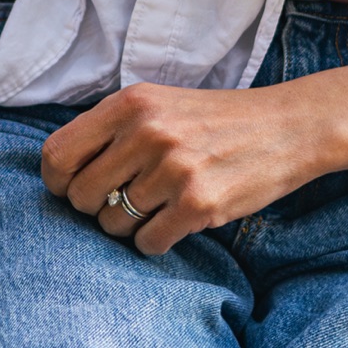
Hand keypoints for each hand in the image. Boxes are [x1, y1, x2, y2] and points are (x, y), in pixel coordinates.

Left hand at [40, 81, 320, 255]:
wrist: (289, 127)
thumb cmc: (215, 121)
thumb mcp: (159, 104)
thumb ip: (111, 129)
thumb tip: (60, 172)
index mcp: (130, 104)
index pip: (58, 154)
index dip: (58, 182)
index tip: (73, 190)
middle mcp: (147, 132)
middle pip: (82, 196)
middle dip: (96, 209)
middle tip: (123, 203)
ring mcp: (174, 169)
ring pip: (114, 224)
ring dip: (130, 226)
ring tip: (158, 207)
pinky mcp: (199, 204)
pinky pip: (148, 243)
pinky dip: (156, 242)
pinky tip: (176, 222)